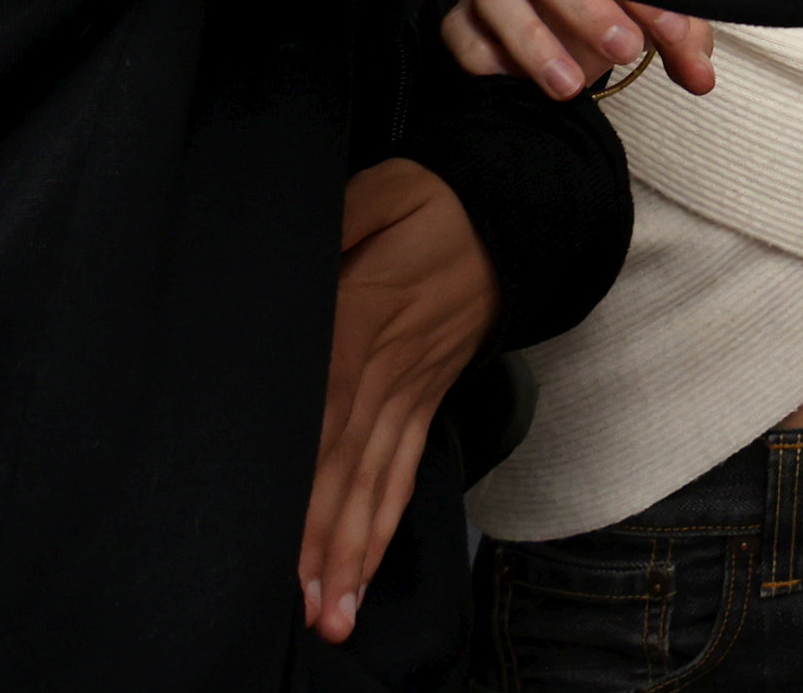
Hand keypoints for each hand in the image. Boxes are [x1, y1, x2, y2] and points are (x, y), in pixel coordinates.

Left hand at [299, 158, 497, 646]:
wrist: (521, 212)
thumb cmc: (441, 199)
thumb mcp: (382, 190)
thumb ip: (332, 227)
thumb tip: (281, 269)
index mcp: (367, 314)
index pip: (328, 403)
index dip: (307, 469)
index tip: (285, 527)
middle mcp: (391, 367)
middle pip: (349, 464)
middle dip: (326, 540)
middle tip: (306, 607)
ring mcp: (413, 390)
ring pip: (377, 483)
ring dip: (353, 550)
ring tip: (333, 612)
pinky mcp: (427, 400)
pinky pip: (403, 473)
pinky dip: (382, 526)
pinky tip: (361, 571)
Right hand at [444, 0, 717, 99]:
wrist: (556, 29)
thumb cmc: (610, 12)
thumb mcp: (654, 23)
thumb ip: (681, 42)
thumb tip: (701, 79)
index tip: (673, 32)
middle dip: (587, 9)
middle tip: (625, 50)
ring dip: (533, 41)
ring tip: (571, 85)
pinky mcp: (461, 16)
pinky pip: (460, 32)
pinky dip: (485, 57)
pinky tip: (515, 81)